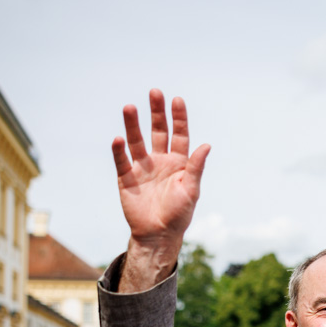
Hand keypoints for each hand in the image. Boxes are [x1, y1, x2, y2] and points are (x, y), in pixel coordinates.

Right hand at [112, 89, 210, 288]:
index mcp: (179, 162)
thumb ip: (196, 167)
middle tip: (154, 92)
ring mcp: (142, 168)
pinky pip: (122, 161)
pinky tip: (118, 138)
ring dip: (133, 125)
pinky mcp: (126, 178)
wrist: (158, 234)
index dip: (178, 118)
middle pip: (158, 131)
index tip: (177, 100)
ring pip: (137, 141)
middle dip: (156, 112)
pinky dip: (119, 150)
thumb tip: (207, 145)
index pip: (179, 134)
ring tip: (130, 107)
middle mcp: (160, 160)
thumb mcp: (191, 190)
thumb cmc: (179, 214)